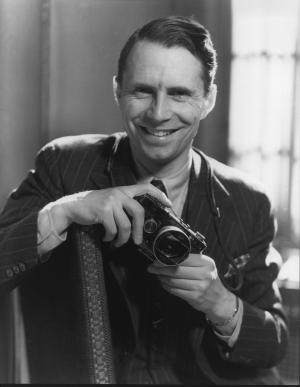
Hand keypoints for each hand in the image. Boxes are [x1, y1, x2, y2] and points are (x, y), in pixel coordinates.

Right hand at [50, 183, 170, 246]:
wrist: (72, 206)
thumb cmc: (94, 206)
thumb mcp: (111, 200)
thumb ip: (124, 204)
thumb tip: (140, 220)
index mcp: (123, 190)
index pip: (146, 188)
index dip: (159, 195)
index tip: (169, 204)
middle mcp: (119, 193)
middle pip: (139, 212)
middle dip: (139, 230)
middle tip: (137, 241)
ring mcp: (111, 201)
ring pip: (126, 225)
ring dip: (122, 238)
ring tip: (116, 242)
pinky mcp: (102, 211)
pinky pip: (113, 230)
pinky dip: (110, 237)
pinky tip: (106, 238)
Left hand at [147, 253, 235, 320]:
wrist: (219, 300)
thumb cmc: (209, 280)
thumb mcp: (205, 266)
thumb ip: (191, 260)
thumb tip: (170, 255)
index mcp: (206, 263)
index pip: (183, 258)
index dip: (167, 259)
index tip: (158, 259)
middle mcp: (204, 274)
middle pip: (176, 270)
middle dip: (161, 268)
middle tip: (152, 267)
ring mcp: (199, 287)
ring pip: (174, 281)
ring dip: (162, 277)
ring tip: (158, 275)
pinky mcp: (194, 297)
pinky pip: (175, 290)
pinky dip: (166, 286)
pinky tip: (164, 283)